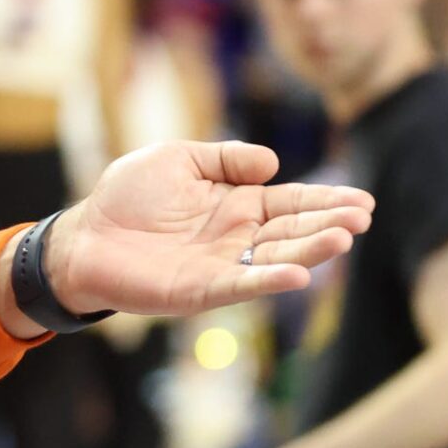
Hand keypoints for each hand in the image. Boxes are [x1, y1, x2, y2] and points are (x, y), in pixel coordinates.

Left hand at [25, 142, 372, 323]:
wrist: (84, 236)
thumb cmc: (127, 196)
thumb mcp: (179, 157)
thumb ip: (225, 158)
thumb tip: (274, 163)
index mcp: (236, 204)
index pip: (291, 201)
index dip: (325, 200)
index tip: (362, 200)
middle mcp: (237, 237)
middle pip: (292, 230)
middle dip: (328, 223)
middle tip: (363, 217)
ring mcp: (222, 265)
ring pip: (275, 258)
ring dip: (310, 251)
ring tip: (344, 239)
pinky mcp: (200, 289)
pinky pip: (241, 285)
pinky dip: (270, 281)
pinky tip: (299, 276)